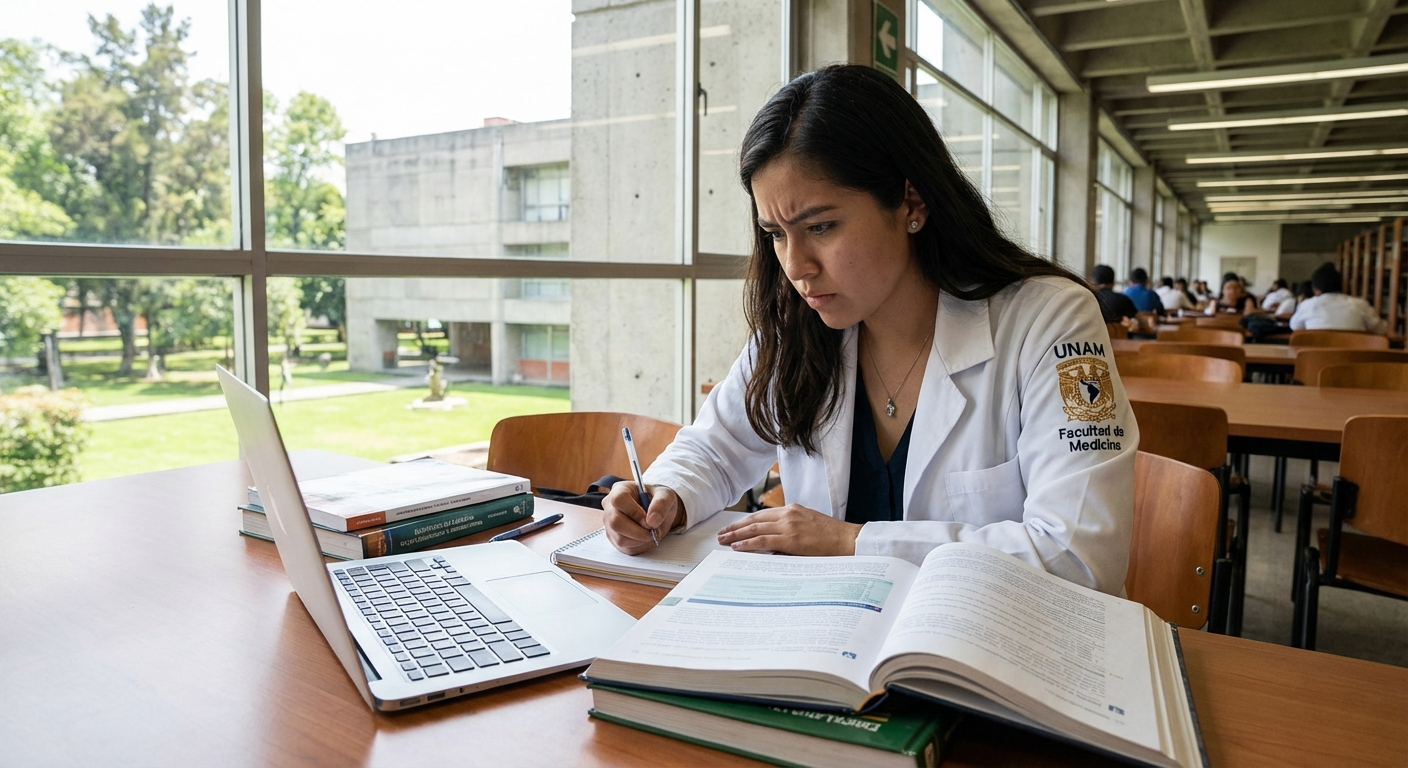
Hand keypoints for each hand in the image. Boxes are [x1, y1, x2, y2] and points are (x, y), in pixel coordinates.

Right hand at [602, 481, 683, 554]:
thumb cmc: (657, 499)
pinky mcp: (614, 538)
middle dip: (638, 531)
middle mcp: (610, 507)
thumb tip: (652, 521)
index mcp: (620, 490)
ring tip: (652, 533)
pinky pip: (625, 548)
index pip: (619, 500)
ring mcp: (609, 524)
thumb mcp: (666, 495)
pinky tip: (646, 538)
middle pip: (616, 522)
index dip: (635, 512)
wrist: (656, 511)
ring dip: (641, 540)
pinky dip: (640, 546)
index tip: (650, 520)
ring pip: (620, 539)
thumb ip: (661, 504)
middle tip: (653, 531)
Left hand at [716, 505, 861, 555]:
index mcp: (792, 510)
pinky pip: (763, 540)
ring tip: (723, 540)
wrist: (849, 540)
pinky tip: (737, 547)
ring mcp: (789, 525)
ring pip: (755, 528)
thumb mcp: (809, 527)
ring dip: (737, 535)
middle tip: (721, 534)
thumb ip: (791, 531)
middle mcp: (788, 514)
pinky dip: (748, 543)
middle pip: (755, 519)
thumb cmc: (832, 538)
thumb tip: (774, 544)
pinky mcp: (791, 539)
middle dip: (736, 527)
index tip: (733, 527)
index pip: (762, 515)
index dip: (745, 521)